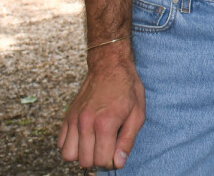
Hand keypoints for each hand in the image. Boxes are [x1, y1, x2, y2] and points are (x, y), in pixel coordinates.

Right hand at [59, 46, 145, 168]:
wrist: (110, 67)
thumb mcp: (137, 114)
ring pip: (68, 156)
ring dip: (82, 154)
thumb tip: (118, 163)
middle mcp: (85, 123)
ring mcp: (73, 120)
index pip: (102, 160)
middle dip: (97, 159)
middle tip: (108, 146)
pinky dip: (71, 145)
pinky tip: (85, 137)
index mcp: (105, 123)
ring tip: (95, 143)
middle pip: (84, 161)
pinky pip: (60, 144)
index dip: (112, 162)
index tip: (117, 154)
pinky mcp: (66, 117)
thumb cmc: (127, 89)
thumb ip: (127, 140)